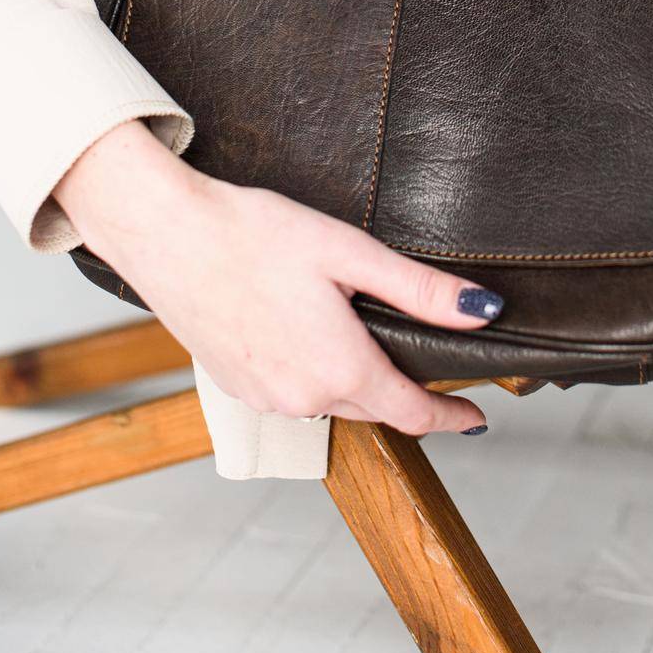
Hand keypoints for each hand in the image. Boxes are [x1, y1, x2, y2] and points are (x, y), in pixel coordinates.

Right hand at [55, 121, 495, 435]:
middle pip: (376, 410)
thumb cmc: (255, 234)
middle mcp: (303, 398)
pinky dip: (319, 382)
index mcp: (341, 369)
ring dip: (361, 390)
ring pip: (334, 405)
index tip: (477, 417)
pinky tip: (318, 347)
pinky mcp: (236, 386)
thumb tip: (484, 312)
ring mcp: (265, 398)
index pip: (414, 415)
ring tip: (379, 357)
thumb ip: (420, 290)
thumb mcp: (350, 253)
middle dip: (410, 402)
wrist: (168, 235)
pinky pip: (295, 396)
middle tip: (438, 382)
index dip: (452, 418)